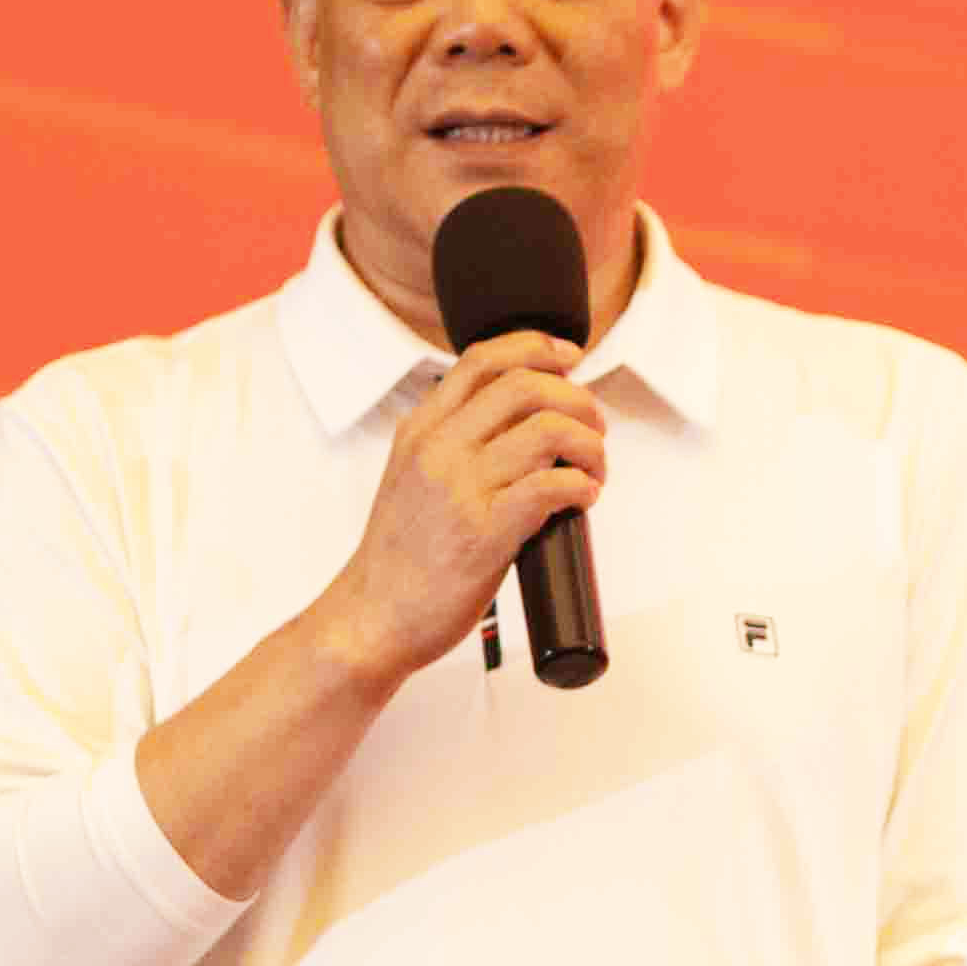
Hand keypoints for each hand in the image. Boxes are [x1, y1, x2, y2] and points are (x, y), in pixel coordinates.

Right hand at [328, 332, 607, 686]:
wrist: (372, 618)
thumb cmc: (398, 560)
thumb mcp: (410, 479)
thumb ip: (451, 445)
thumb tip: (516, 426)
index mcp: (421, 430)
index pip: (483, 359)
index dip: (537, 347)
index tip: (569, 357)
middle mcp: (439, 449)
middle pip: (526, 386)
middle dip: (578, 400)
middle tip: (594, 428)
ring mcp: (461, 489)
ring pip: (548, 430)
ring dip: (589, 446)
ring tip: (594, 469)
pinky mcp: (485, 533)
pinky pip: (551, 486)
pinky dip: (582, 486)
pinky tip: (583, 498)